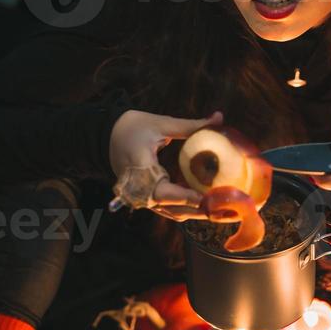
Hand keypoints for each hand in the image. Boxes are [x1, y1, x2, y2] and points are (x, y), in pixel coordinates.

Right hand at [109, 109, 223, 220]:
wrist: (108, 136)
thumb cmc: (133, 127)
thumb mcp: (161, 124)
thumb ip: (191, 125)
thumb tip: (218, 118)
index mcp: (140, 169)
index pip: (163, 192)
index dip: (184, 197)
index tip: (205, 198)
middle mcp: (140, 188)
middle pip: (171, 208)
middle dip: (197, 210)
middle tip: (222, 207)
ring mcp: (142, 196)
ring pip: (170, 212)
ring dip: (193, 212)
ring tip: (218, 208)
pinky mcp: (146, 197)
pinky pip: (167, 208)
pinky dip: (184, 207)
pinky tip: (203, 202)